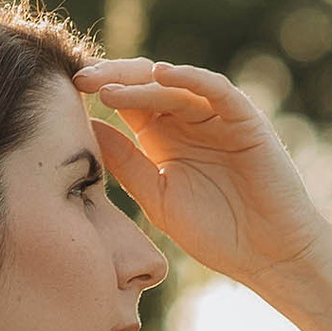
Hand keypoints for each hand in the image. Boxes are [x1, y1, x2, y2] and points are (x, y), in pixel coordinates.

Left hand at [74, 57, 331, 299]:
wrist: (268, 256)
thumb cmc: (216, 233)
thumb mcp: (158, 197)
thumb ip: (126, 163)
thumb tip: (87, 128)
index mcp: (164, 137)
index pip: (128, 102)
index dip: (99, 93)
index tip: (63, 92)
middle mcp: (189, 120)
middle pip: (146, 85)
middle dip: (112, 79)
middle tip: (79, 79)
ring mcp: (218, 117)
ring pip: (176, 84)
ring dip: (140, 81)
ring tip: (106, 84)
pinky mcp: (245, 120)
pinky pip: (217, 90)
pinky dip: (192, 78)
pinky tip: (163, 74)